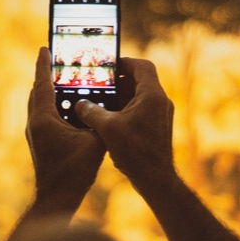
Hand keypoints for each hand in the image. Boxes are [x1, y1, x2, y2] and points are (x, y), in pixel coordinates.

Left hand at [26, 47, 104, 212]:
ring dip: (49, 90)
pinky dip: (52, 105)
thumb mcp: (94, 141)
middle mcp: (34, 122)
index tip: (45, 48)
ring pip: (39, 103)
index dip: (44, 64)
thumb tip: (105, 104)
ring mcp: (34, 132)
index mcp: (43, 118)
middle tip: (59, 60)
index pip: (42, 83)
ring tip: (64, 80)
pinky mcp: (38, 140)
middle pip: (38, 91)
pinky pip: (43, 115)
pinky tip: (68, 107)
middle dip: (47, 74)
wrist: (57, 196)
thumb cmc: (74, 171)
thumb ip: (98, 120)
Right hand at [74, 57, 175, 190]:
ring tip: (98, 100)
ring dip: (118, 96)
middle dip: (117, 81)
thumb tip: (80, 103)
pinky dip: (123, 109)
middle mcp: (159, 102)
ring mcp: (159, 115)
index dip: (124, 62)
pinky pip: (138, 110)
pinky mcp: (155, 127)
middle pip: (138, 80)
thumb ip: (91, 111)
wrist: (155, 178)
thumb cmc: (135, 151)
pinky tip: (106, 118)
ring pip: (137, 96)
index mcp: (151, 95)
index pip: (142, 66)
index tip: (107, 65)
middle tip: (98, 82)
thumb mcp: (107, 127)